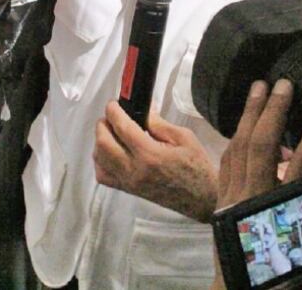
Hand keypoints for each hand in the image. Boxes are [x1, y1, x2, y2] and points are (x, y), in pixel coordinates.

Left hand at [93, 101, 217, 222]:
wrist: (202, 198)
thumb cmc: (197, 166)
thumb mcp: (183, 137)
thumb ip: (158, 123)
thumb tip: (142, 109)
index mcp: (149, 155)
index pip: (122, 128)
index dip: (113, 111)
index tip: (114, 103)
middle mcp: (134, 170)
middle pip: (103, 143)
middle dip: (103, 124)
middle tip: (112, 116)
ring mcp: (129, 182)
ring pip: (99, 159)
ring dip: (100, 141)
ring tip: (113, 132)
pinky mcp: (128, 190)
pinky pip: (103, 176)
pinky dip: (101, 161)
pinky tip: (112, 153)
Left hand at [211, 80, 301, 289]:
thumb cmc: (281, 277)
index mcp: (282, 213)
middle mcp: (253, 201)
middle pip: (262, 147)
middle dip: (274, 112)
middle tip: (284, 84)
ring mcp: (232, 199)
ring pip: (238, 148)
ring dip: (250, 115)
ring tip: (259, 88)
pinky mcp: (222, 201)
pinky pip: (227, 161)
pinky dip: (236, 138)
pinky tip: (242, 125)